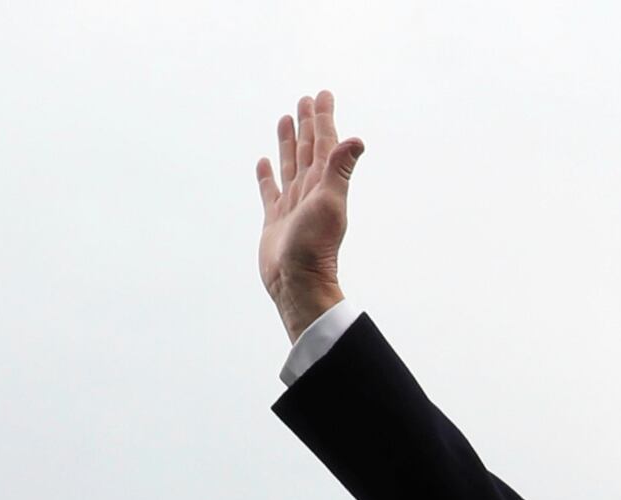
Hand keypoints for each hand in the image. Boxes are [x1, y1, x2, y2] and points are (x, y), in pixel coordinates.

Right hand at [255, 90, 360, 337]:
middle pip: (307, 148)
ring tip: (285, 119)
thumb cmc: (314, 247)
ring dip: (287, 142)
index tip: (323, 95)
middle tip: (305, 99)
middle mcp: (309, 190)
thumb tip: (356, 139)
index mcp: (323, 183)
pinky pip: (270, 190)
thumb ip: (340, 169)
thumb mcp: (330, 203)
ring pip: (289, 164)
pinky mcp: (275, 219)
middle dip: (307, 123)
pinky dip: (267, 175)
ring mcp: (292, 204)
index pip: (324, 142)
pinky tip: (264, 162)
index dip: (323, 118)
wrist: (296, 282)